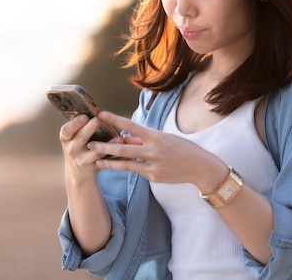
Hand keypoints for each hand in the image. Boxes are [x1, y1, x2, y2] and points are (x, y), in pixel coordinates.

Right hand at [59, 114, 122, 182]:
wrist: (77, 171)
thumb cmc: (79, 146)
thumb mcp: (74, 136)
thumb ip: (82, 125)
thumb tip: (99, 111)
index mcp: (66, 138)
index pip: (66, 131)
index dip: (75, 123)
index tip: (84, 116)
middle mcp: (72, 149)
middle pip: (80, 139)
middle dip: (89, 129)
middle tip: (98, 120)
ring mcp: (82, 160)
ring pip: (96, 152)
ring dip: (109, 145)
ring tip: (120, 138)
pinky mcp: (94, 167)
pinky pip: (107, 161)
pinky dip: (117, 157)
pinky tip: (126, 151)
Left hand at [88, 111, 227, 190]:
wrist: (200, 167)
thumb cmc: (182, 149)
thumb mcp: (164, 139)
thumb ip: (144, 140)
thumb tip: (125, 138)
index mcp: (156, 136)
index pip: (132, 126)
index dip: (116, 120)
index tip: (102, 114)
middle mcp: (154, 150)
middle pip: (125, 149)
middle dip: (106, 147)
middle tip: (91, 144)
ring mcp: (153, 165)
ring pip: (127, 164)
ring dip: (110, 162)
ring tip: (96, 160)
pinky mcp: (154, 177)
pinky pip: (137, 171)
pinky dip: (128, 167)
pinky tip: (116, 166)